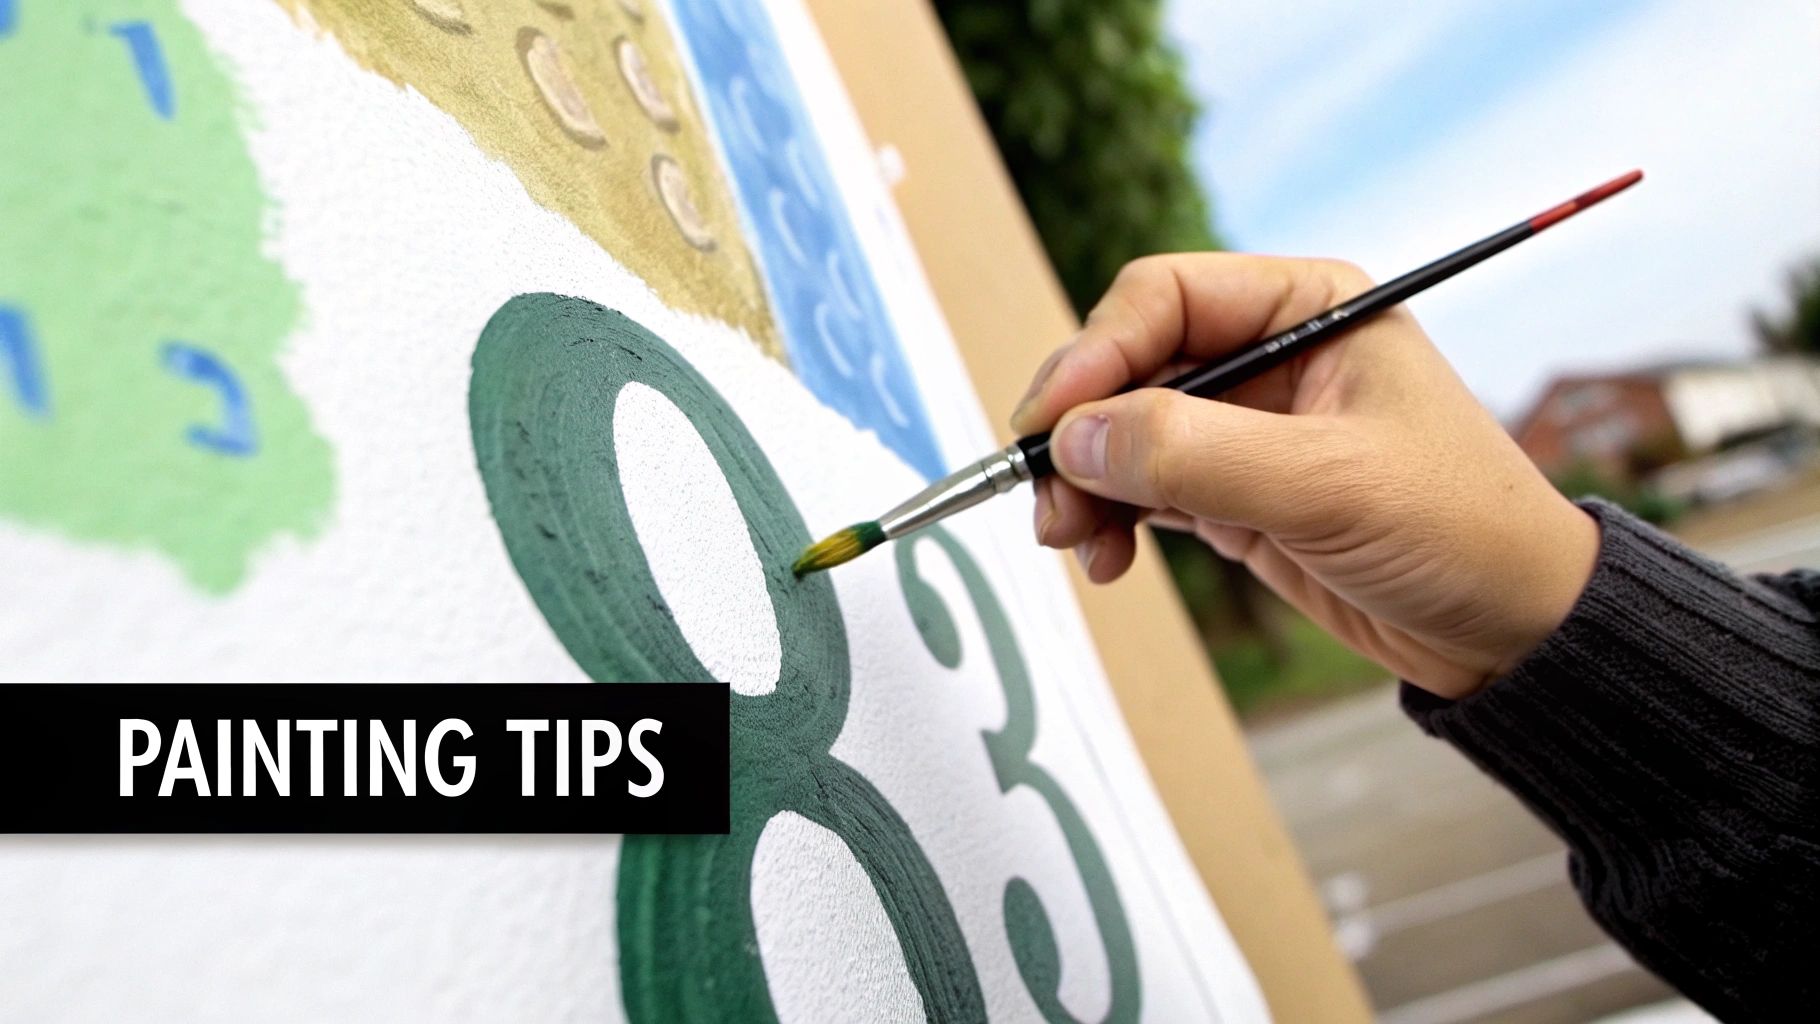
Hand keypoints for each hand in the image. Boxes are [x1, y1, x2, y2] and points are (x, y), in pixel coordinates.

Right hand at [1012, 253, 1598, 698]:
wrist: (1512, 629)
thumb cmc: (1459, 531)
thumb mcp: (1327, 485)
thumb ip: (1195, 456)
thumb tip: (1072, 440)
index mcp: (1307, 307)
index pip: (1160, 298)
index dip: (1094, 354)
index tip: (1050, 423)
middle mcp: (1267, 354)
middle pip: (1126, 365)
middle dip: (1076, 429)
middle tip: (1045, 496)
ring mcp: (1245, 427)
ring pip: (1121, 431)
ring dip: (1082, 482)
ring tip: (1071, 540)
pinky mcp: (1232, 492)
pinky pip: (1140, 488)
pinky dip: (1108, 518)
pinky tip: (1106, 557)